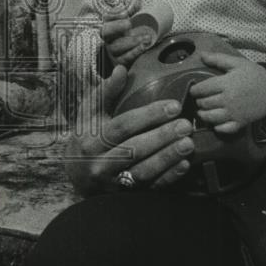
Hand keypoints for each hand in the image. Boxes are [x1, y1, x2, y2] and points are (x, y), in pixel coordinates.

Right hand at [66, 65, 194, 194]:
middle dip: (162, 137)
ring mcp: (114, 182)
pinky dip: (168, 177)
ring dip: (168, 157)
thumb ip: (105, 92)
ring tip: (189, 143)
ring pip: (143, 171)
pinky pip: (150, 188)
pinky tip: (184, 164)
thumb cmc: (88, 136)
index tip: (174, 105)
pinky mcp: (126, 195)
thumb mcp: (89, 114)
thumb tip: (121, 70)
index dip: (149, 115)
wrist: (76, 175)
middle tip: (185, 125)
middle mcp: (100, 163)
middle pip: (134, 149)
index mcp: (92, 140)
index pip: (123, 126)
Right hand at [100, 0, 153, 67]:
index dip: (113, 15)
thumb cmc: (135, 36)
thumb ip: (132, 13)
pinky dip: (134, 52)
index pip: (105, 19)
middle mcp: (107, 39)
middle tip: (129, 24)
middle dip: (118, 27)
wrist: (136, 56)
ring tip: (146, 38)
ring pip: (115, 47)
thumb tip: (136, 2)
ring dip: (132, 41)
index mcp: (109, 27)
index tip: (125, 14)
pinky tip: (143, 47)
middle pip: (105, 32)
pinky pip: (124, 59)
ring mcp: (111, 52)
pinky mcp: (118, 63)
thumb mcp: (134, 23)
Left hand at [189, 53, 265, 132]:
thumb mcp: (237, 63)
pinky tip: (216, 123)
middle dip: (199, 101)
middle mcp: (227, 100)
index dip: (195, 90)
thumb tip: (201, 55)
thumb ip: (218, 59)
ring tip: (202, 111)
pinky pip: (224, 128)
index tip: (194, 90)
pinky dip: (217, 127)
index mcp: (225, 84)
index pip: (202, 89)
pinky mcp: (240, 122)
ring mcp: (233, 113)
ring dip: (203, 114)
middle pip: (204, 103)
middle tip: (200, 99)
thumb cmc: (254, 74)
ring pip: (210, 117)